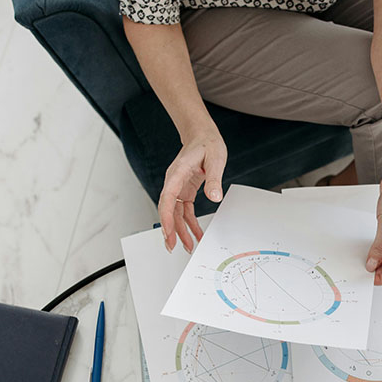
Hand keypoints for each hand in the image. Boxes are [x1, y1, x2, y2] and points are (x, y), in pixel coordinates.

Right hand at [158, 130, 226, 252]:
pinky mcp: (185, 190)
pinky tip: (195, 233)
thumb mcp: (216, 158)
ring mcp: (178, 187)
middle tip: (173, 246)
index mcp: (177, 174)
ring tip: (187, 246)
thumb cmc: (207, 143)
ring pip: (175, 213)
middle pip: (168, 210)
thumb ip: (214, 178)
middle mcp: (174, 182)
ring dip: (180, 230)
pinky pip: (184, 210)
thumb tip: (215, 197)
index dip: (166, 218)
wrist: (202, 135)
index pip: (167, 199)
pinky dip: (189, 223)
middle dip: (170, 229)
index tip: (168, 233)